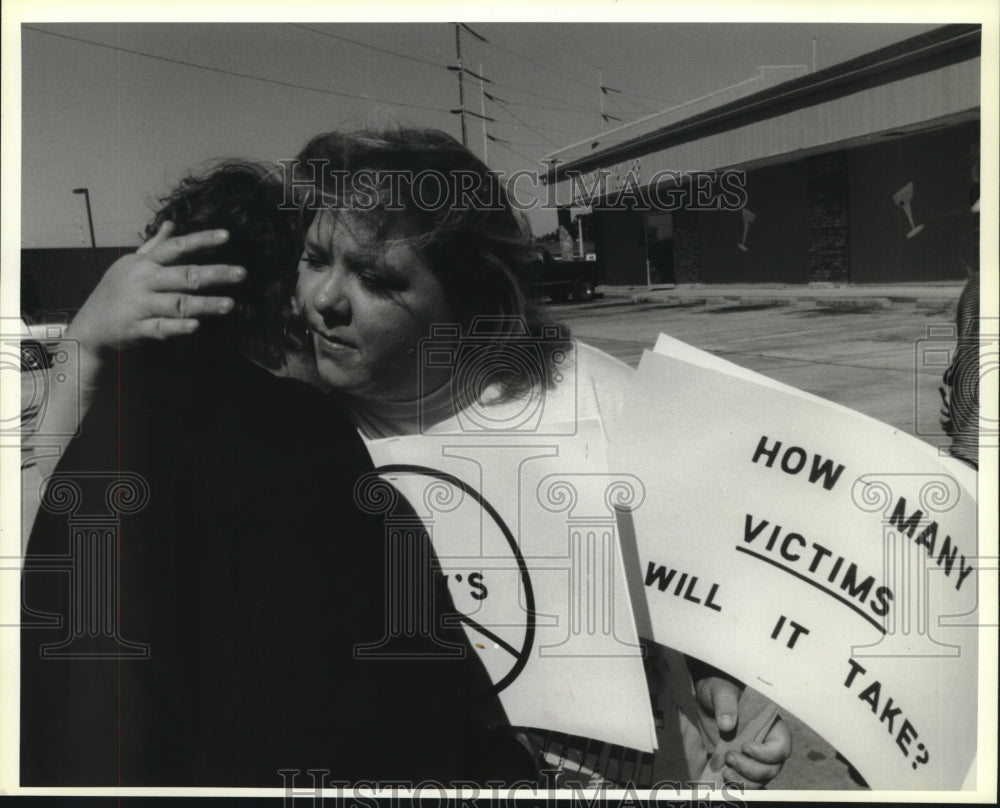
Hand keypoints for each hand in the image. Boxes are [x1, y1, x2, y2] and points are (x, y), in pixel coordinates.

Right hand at [67, 222, 245, 356]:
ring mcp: (140, 305)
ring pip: (177, 303)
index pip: (176, 247)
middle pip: (183, 275)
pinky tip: (196, 326)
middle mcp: (143, 281)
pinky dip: (178, 327)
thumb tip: (171, 224)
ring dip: (205, 304)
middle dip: (214, 273)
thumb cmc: (117, 291)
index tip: (227, 235)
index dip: (201, 240)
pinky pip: (160, 328)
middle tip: (242, 273)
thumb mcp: (131, 264)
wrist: (90, 325)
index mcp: (144, 263)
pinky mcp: (137, 329)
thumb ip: (154, 246)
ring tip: (230, 304)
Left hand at [696, 675, 791, 788]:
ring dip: (743, 781)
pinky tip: (723, 777)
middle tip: (729, 757)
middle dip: (751, 769)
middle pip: (771, 769)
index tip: (745, 747)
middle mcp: (767, 744)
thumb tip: (726, 724)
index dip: (767, 753)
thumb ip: (725, 704)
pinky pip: (745, 782)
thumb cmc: (720, 690)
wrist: (707, 699)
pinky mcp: (741, 765)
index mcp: (771, 725)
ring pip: (759, 779)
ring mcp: (755, 758)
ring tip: (725, 771)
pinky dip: (736, 784)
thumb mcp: (721, 691)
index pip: (781, 747)